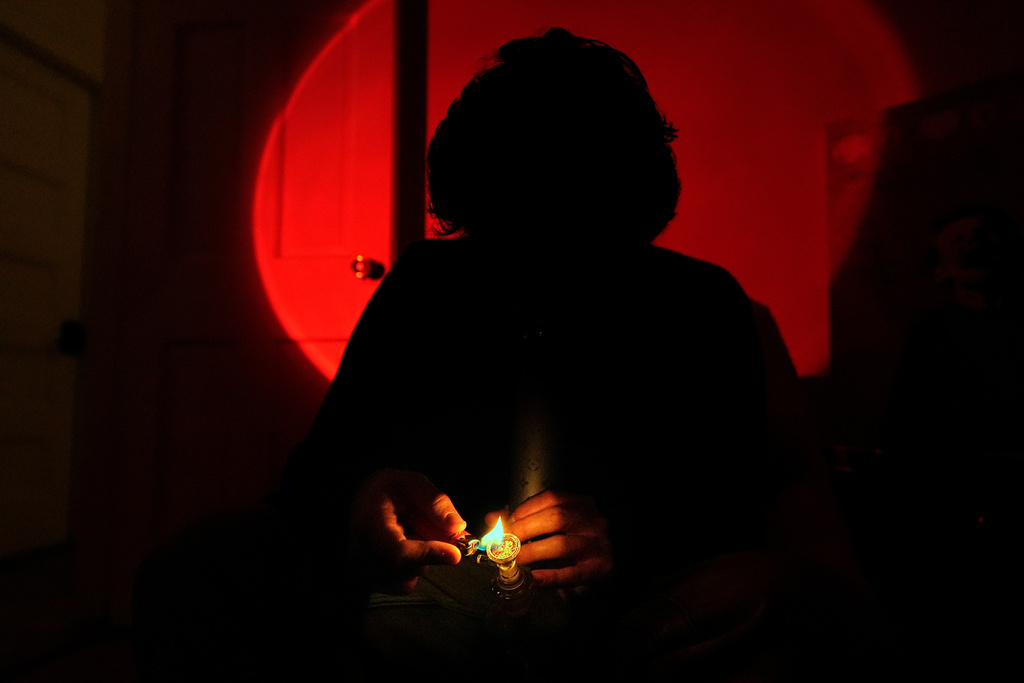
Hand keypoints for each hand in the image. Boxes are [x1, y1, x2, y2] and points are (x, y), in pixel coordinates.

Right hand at [351, 469, 465, 593]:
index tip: (455, 552)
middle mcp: (360, 554)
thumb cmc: (386, 490)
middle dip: (429, 553)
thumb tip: (457, 526)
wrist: (364, 501)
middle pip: (406, 569)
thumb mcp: (411, 483)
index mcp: (367, 525)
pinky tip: (405, 548)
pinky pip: (403, 585)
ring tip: (411, 535)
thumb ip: (434, 501)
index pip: (397, 552)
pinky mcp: (372, 582)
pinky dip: (412, 568)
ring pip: (407, 580)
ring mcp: (364, 572)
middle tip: (430, 529)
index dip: (428, 554)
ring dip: (421, 560)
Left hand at [486, 490, 612, 589]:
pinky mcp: (599, 569)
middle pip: (556, 518)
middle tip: (505, 543)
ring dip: (533, 552)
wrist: (617, 556)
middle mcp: (592, 520)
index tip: (506, 523)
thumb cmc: (578, 537)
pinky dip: (549, 577)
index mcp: (581, 504)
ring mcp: (598, 544)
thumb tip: (493, 517)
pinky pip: (571, 573)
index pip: (552, 498)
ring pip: (562, 544)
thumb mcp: (557, 521)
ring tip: (513, 559)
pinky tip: (532, 579)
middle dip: (525, 530)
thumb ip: (526, 518)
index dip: (526, 509)